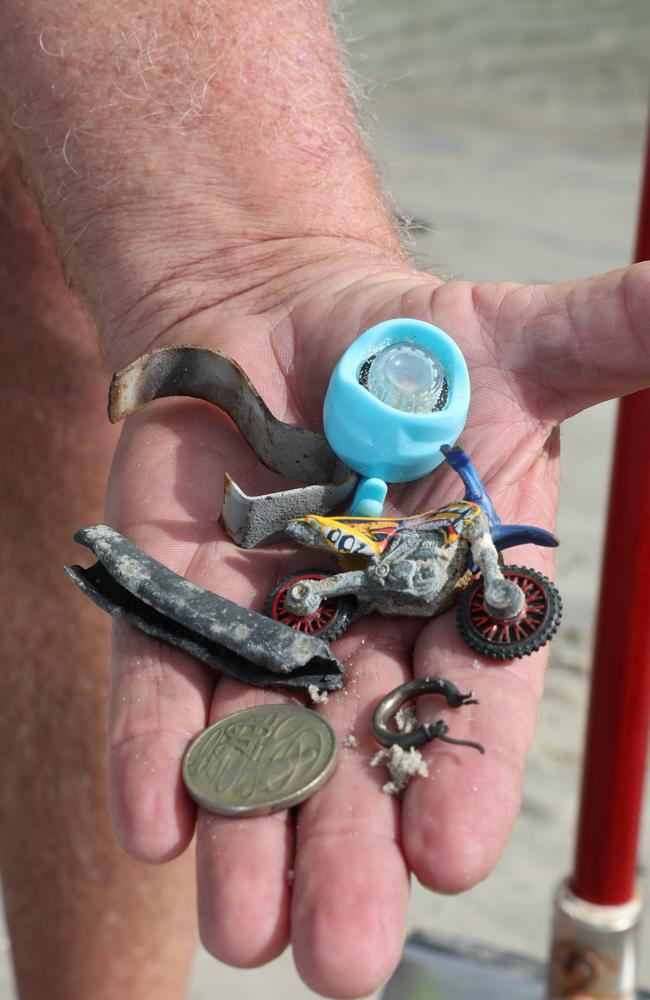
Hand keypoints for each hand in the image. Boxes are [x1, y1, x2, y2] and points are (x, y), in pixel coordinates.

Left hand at [106, 246, 648, 996]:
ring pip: (254, 750)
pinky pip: (157, 686)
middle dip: (350, 852)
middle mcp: (359, 638)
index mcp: (454, 604)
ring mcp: (258, 630)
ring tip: (246, 927)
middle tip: (346, 954)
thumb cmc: (404, 342)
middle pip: (359, 760)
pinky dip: (152, 753)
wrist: (273, 318)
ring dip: (248, 836)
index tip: (449, 856)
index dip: (462, 778)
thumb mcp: (515, 342)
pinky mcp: (169, 604)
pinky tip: (155, 825)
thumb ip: (606, 341)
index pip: (469, 709)